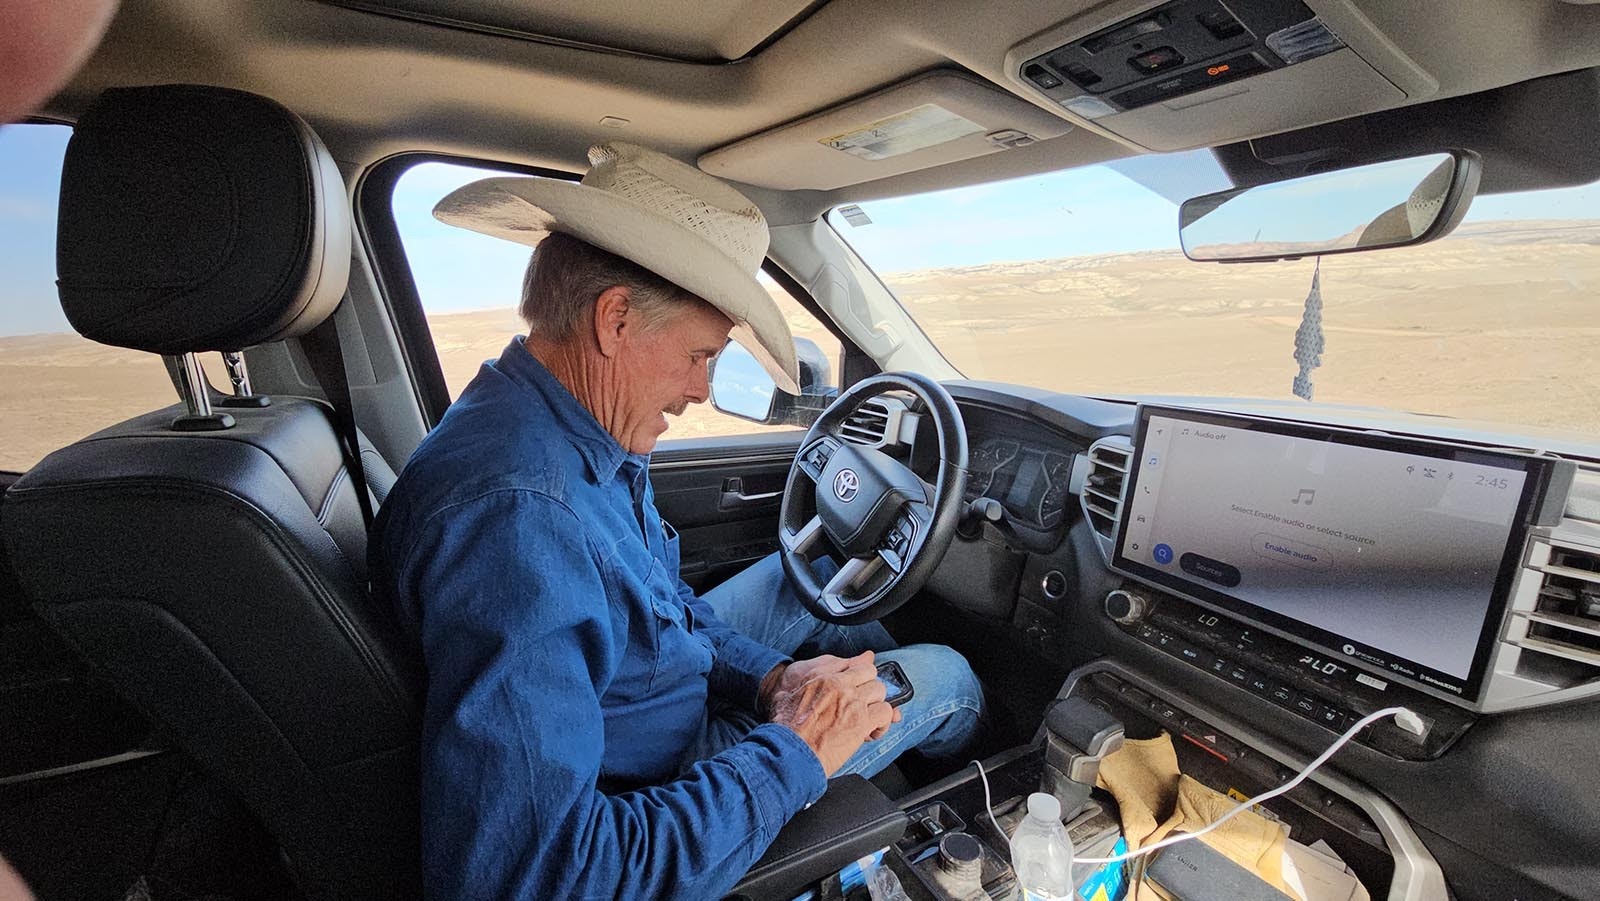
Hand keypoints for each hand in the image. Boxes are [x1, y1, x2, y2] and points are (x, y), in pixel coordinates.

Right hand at [762, 655, 904, 737]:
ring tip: (867, 720)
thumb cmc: (787, 724)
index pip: (858, 664)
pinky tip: (871, 732)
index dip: (861, 677)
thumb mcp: (797, 688)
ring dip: (876, 705)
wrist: (788, 750)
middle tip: (861, 706)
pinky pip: (885, 713)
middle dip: (869, 690)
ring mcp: (852, 702)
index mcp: (823, 675)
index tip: (860, 686)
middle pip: (871, 675)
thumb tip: (854, 660)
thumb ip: (826, 670)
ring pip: (880, 692)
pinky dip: (882, 723)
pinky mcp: (861, 722)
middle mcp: (840, 685)